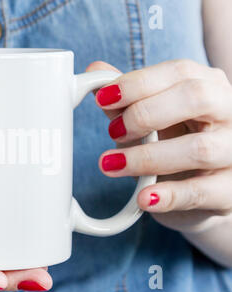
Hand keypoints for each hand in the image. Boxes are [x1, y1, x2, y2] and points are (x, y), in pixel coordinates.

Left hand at [86, 60, 231, 233]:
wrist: (202, 189)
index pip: (180, 72)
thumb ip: (125, 99)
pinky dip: (169, 195)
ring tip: (110, 164)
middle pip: (197, 97)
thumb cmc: (175, 143)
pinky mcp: (230, 190)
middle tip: (113, 131)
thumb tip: (95, 71)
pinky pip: (202, 192)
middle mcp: (230, 113)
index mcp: (210, 86)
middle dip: (146, 113)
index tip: (103, 99)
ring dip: (147, 157)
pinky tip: (143, 198)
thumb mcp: (149, 119)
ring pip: (199, 148)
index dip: (137, 83)